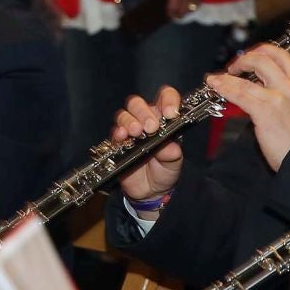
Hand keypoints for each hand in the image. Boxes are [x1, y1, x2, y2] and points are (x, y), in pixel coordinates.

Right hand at [111, 87, 184, 207]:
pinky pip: (115, 131)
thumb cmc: (165, 171)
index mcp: (164, 119)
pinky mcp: (118, 143)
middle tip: (151, 127)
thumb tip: (169, 147)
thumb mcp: (174, 163)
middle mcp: (146, 120)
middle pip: (139, 104)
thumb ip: (172, 154)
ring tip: (136, 132)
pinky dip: (117, 131)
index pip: (165, 98)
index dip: (168, 100)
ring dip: (129, 121)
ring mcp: (130, 130)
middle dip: (144, 112)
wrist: (150, 191)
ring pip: (125, 114)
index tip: (170, 113)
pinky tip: (122, 136)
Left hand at [147, 0, 205, 18]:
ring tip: (182, 11)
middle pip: (183, 11)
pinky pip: (198, 4)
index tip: (168, 15)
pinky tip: (191, 5)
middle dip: (178, 15)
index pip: (173, 8)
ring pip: (191, 9)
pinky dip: (194, 7)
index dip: (170, 13)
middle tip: (175, 15)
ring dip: (186, 12)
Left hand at [207, 43, 289, 171]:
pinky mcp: (264, 111)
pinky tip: (216, 87)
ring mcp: (276, 98)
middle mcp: (289, 86)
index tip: (248, 56)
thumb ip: (277, 90)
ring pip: (246, 78)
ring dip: (227, 77)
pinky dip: (224, 88)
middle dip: (243, 60)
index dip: (260, 50)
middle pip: (262, 59)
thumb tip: (254, 81)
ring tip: (216, 79)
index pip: (280, 55)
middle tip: (233, 68)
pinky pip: (239, 94)